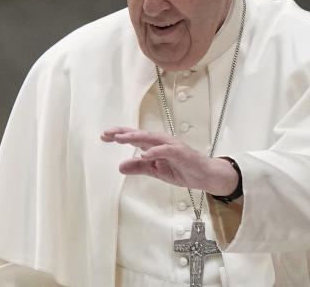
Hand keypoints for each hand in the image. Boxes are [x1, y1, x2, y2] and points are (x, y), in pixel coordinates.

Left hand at [101, 127, 238, 196]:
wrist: (206, 176)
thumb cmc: (183, 169)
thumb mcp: (156, 171)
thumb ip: (139, 167)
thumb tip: (120, 167)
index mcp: (154, 145)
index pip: (133, 138)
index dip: (118, 135)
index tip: (103, 136)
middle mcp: (161, 142)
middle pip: (138, 134)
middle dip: (122, 133)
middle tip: (106, 133)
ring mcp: (171, 145)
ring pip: (150, 138)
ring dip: (134, 137)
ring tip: (120, 138)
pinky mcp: (181, 152)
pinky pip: (166, 150)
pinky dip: (155, 151)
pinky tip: (144, 153)